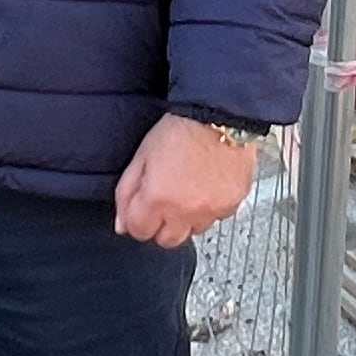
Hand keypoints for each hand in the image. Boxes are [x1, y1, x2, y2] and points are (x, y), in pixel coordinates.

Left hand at [116, 112, 262, 247]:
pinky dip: (211, 207)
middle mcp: (185, 211)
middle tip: (166, 200)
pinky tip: (209, 184)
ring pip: (194, 231)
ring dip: (188, 217)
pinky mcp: (232, 205)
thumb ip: (127, 193)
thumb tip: (122, 224)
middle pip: (167, 240)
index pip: (139, 232)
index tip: (143, 207)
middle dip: (162, 225)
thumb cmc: (181, 128)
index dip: (138, 219)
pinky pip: (217, 217)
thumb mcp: (142, 156)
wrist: (221, 114)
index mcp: (157, 198)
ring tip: (190, 189)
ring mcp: (211, 211)